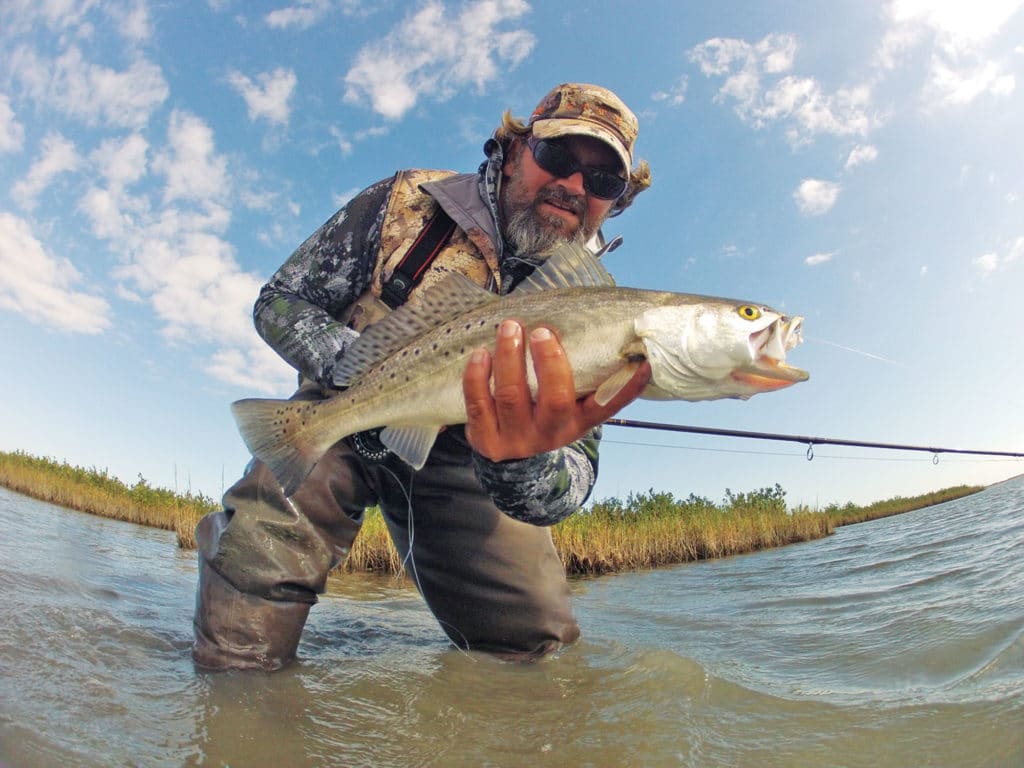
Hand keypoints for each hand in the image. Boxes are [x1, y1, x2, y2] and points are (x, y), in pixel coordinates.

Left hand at [463, 319, 651, 461]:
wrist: (513, 462)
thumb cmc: (546, 415)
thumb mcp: (572, 406)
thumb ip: (586, 378)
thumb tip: (617, 335)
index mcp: (579, 421)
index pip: (607, 405)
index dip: (627, 386)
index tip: (641, 361)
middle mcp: (551, 433)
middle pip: (554, 400)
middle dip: (548, 361)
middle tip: (541, 330)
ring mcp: (517, 439)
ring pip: (511, 397)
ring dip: (509, 358)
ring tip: (509, 327)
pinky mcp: (485, 440)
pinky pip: (477, 405)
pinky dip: (477, 377)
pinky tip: (480, 353)